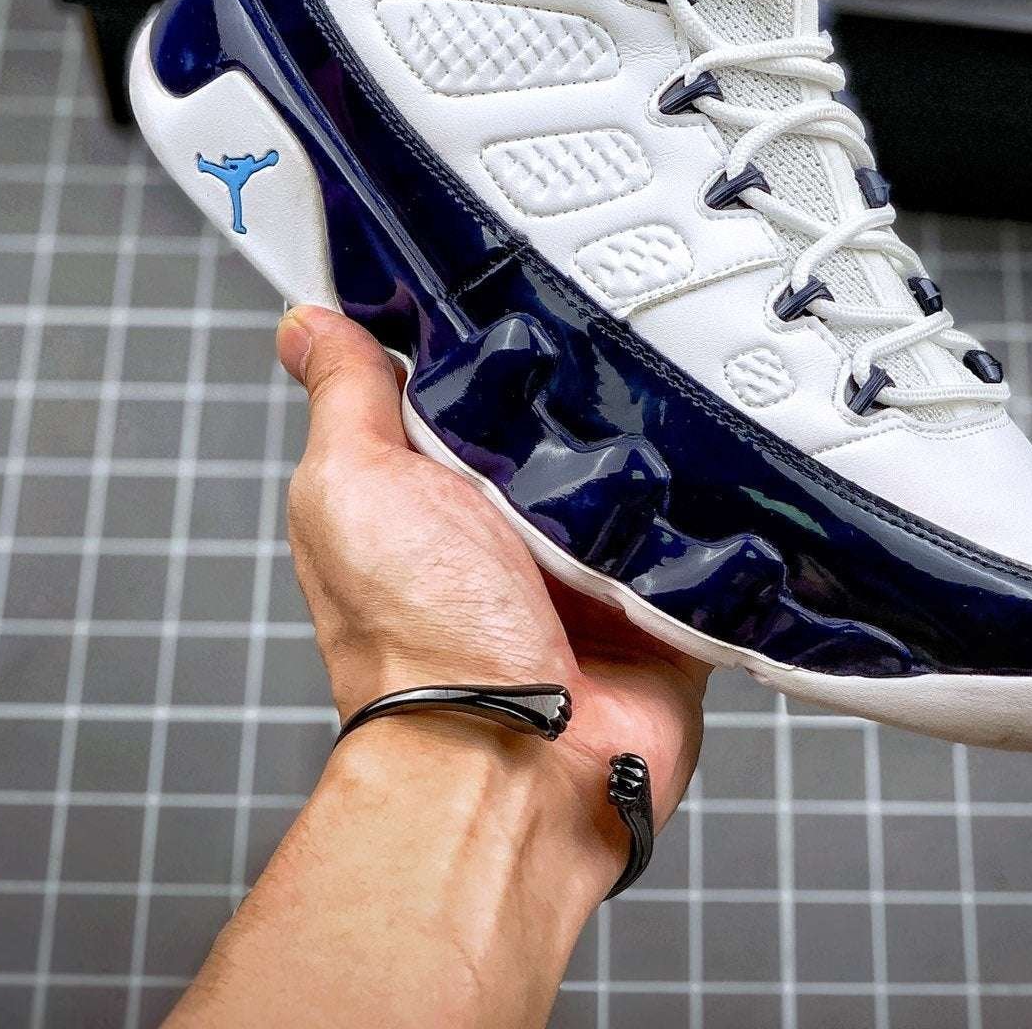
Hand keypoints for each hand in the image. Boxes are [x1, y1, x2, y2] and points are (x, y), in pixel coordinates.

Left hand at [277, 304, 708, 868]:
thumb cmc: (417, 642)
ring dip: (662, 446)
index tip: (528, 271)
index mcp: (435, 488)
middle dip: (594, 383)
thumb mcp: (354, 486)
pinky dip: (718, 514)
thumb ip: (345, 401)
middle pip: (571, 416)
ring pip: (647, 467)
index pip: (473, 382)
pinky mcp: (663, 604)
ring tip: (675, 406)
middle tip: (620, 336)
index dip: (497, 333)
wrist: (516, 761)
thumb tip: (308, 326)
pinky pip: (709, 537)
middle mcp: (513, 527)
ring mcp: (592, 567)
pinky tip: (723, 472)